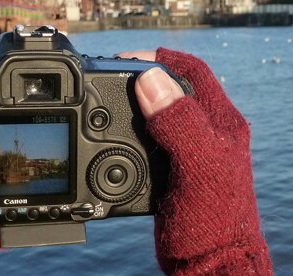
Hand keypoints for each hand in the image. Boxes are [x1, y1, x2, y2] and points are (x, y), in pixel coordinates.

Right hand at [119, 49, 272, 274]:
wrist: (207, 261)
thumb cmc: (214, 221)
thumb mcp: (200, 169)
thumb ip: (180, 124)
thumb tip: (150, 82)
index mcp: (219, 123)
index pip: (192, 71)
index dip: (161, 59)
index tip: (127, 59)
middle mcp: (203, 131)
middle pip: (171, 87)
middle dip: (142, 77)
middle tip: (111, 78)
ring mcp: (185, 148)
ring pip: (156, 111)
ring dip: (132, 102)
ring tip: (107, 102)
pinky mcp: (168, 166)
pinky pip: (146, 136)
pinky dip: (127, 129)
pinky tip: (113, 134)